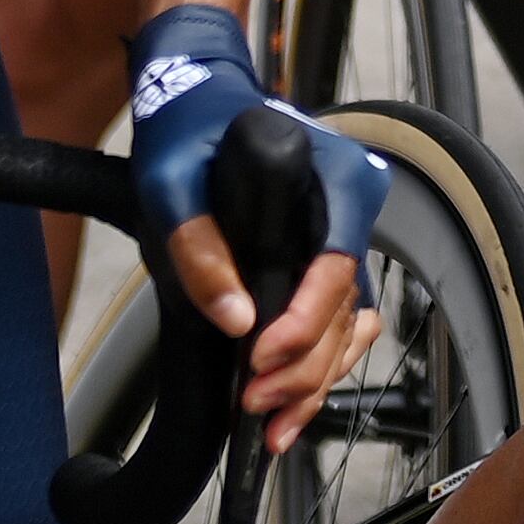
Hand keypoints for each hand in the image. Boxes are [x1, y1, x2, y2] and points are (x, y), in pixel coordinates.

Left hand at [126, 7, 389, 454]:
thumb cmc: (189, 127)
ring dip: (313, 380)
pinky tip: (289, 407)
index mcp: (333, 178)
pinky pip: (338, 323)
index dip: (304, 323)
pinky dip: (319, 367)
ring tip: (270, 426)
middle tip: (253, 404)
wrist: (195, 97)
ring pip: (347, 326)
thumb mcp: (173, 180)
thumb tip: (234, 320)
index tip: (259, 358)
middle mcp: (350, 207)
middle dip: (303, 367)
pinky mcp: (322, 257)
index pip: (336, 265)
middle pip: (346, 308)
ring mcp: (340, 235)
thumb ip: (200, 247)